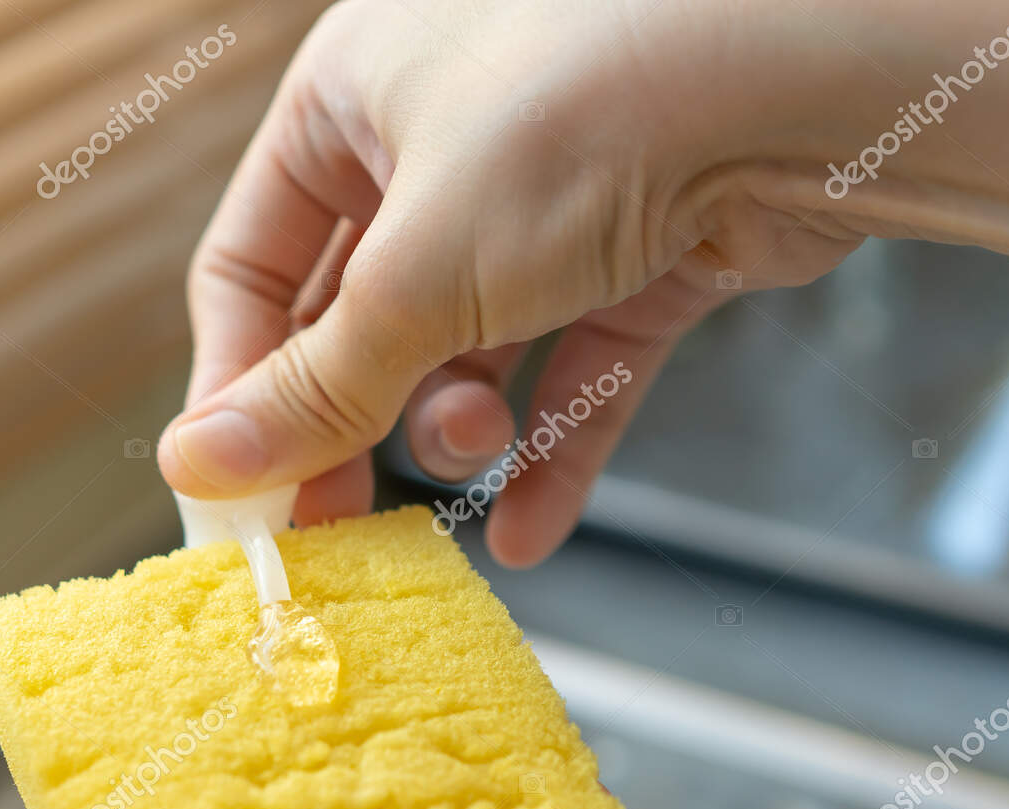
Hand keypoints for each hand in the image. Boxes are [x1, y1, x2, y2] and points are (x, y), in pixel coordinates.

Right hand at [157, 0, 862, 565]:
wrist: (810, 74)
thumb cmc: (588, 113)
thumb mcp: (419, 268)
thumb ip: (317, 384)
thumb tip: (198, 467)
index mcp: (352, 105)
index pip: (252, 267)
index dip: (237, 387)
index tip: (238, 498)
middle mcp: (442, 146)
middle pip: (360, 321)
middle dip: (354, 425)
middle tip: (337, 531)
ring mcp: (549, 205)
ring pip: (469, 352)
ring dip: (462, 425)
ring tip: (480, 445)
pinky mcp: (644, 259)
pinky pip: (577, 369)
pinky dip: (556, 447)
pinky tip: (532, 535)